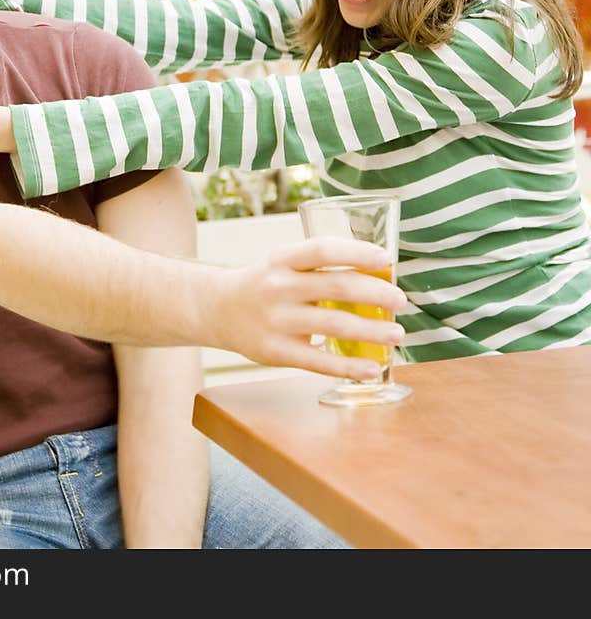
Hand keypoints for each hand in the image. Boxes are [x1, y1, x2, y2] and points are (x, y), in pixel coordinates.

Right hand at [210, 237, 406, 380]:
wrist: (217, 309)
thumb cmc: (264, 284)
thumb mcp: (282, 264)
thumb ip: (318, 268)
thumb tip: (378, 276)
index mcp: (281, 259)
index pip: (322, 249)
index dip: (357, 252)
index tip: (386, 259)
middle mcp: (278, 287)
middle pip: (336, 286)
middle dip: (376, 293)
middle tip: (400, 300)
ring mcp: (276, 320)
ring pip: (334, 324)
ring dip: (372, 330)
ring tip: (396, 333)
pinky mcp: (276, 352)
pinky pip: (320, 361)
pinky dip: (350, 367)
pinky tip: (373, 369)